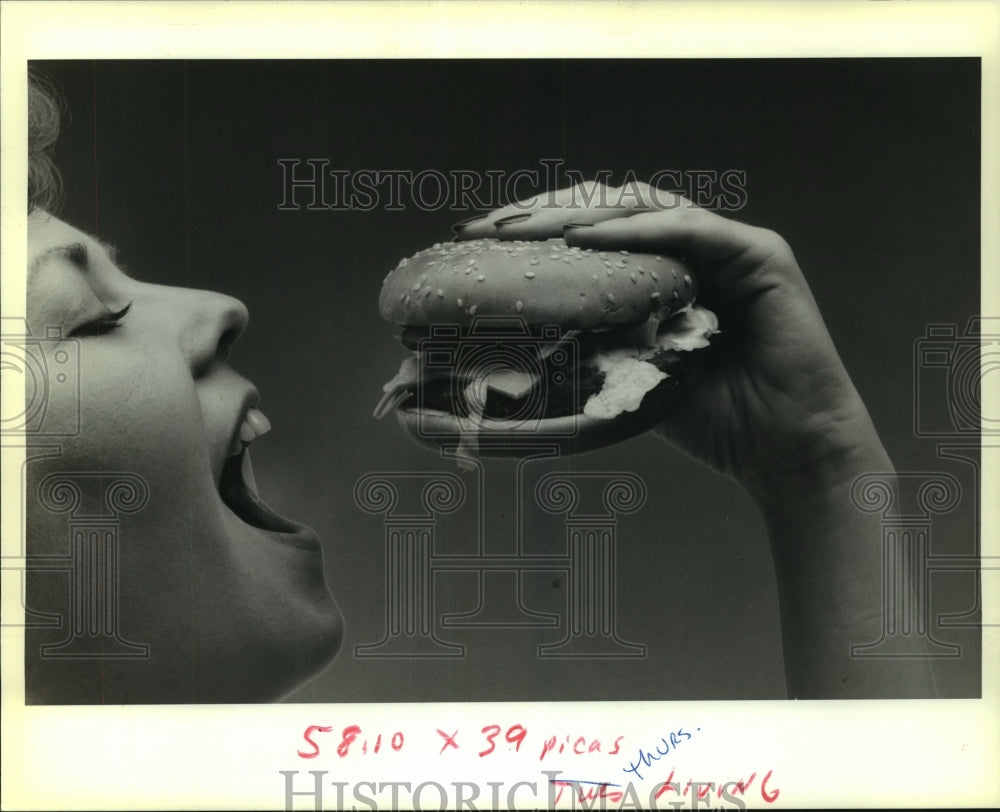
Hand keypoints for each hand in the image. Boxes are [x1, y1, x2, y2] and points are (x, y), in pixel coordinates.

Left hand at [455, 182, 882, 498]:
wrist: (784, 452)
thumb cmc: (717, 420)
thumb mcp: (635, 374)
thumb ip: (597, 343)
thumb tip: (525, 335)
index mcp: (668, 272)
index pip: (597, 233)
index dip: (542, 231)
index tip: (485, 242)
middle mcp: (698, 249)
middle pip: (613, 210)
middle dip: (547, 213)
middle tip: (490, 227)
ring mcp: (731, 247)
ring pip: (645, 209)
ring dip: (581, 215)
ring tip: (524, 229)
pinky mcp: (761, 256)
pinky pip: (691, 231)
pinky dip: (638, 231)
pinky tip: (585, 239)